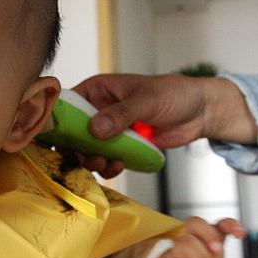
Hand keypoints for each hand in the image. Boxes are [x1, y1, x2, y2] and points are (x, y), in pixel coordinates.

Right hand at [72, 73, 257, 177]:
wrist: (200, 112)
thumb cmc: (174, 94)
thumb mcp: (147, 100)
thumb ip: (121, 114)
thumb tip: (95, 128)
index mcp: (97, 90)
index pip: (66, 104)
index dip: (58, 122)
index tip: (57, 140)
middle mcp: (98, 110)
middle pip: (73, 133)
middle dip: (77, 149)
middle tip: (88, 160)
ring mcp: (109, 130)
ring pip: (87, 150)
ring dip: (92, 161)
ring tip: (106, 164)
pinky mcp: (121, 146)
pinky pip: (106, 159)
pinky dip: (108, 166)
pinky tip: (119, 166)